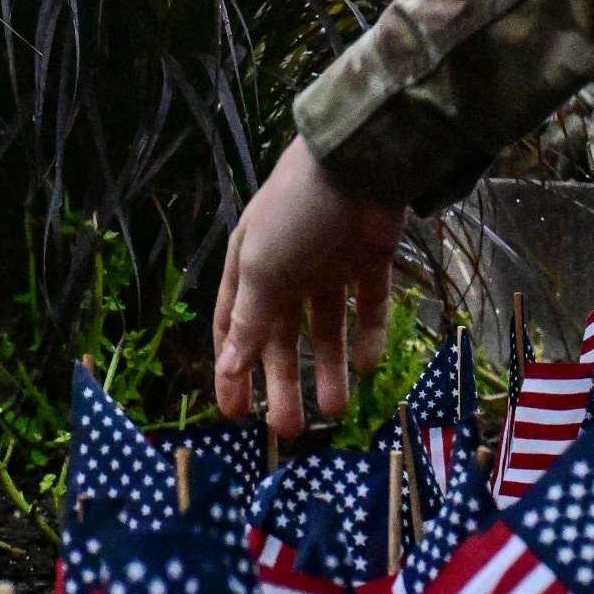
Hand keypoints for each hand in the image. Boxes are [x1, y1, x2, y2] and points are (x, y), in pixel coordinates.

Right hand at [212, 134, 404, 438]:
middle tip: (291, 430)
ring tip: (337, 409)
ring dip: (330, 368)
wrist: (358, 163)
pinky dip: (369, 336)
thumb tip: (225, 370)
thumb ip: (248, 323)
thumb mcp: (262, 270)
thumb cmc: (296, 214)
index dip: (233, 370)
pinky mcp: (369, 260)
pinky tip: (368, 366)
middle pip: (283, 337)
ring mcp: (329, 265)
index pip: (234, 327)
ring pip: (327, 328)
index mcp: (251, 266)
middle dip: (285, 382)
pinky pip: (368, 307)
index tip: (236, 416)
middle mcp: (288, 269)